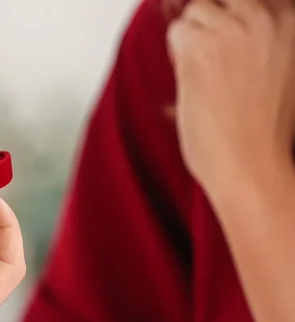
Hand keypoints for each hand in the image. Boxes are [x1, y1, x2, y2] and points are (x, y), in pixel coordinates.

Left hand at [167, 0, 294, 191]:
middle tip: (215, 63)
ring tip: (206, 77)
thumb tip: (226, 25)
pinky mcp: (202, 46)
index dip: (236, 23)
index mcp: (294, 22)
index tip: (231, 52)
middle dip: (214, 23)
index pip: (254, 1)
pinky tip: (193, 82)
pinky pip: (177, 32)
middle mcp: (271, 16)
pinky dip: (178, 55)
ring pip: (197, 10)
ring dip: (194, 39)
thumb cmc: (267, 133)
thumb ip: (264, 42)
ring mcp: (237, 27)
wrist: (254, 166)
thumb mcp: (285, 74)